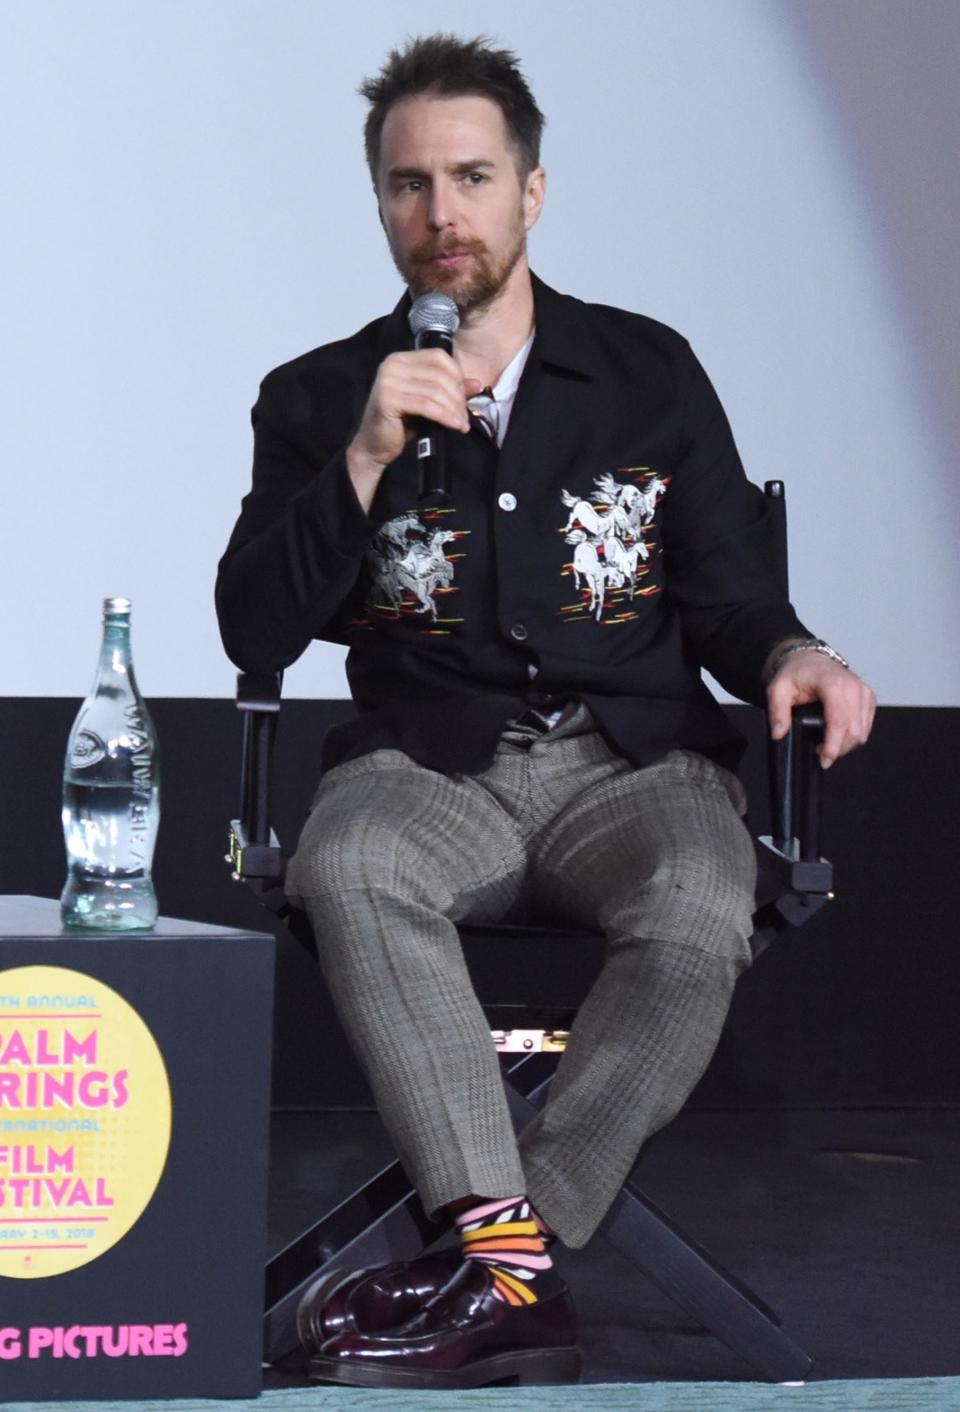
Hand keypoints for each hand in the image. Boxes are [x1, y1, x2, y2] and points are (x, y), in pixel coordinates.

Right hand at [346, 350, 481, 510]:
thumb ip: (450, 389)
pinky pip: (426, 405)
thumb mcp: (428, 402)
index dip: (457, 375)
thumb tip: (477, 383)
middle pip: (439, 374)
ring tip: (461, 424)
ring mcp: (388, 380)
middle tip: (465, 416)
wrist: (374, 446)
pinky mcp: (388, 399)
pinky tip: (454, 426)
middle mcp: (392, 364)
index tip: (465, 397)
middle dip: (457, 396)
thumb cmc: (400, 424)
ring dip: (453, 409)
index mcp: (401, 359)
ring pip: (435, 390)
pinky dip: (445, 416)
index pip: (438, 356)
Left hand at [767, 650, 875, 768]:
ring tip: (828, 744)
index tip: (824, 759)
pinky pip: (866, 726)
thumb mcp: (777, 689)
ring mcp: (864, 692)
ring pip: (862, 732)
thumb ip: (777, 712)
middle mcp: (854, 687)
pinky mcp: (869, 698)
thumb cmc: (796, 673)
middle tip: (821, 754)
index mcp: (833, 684)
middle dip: (839, 749)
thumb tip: (778, 734)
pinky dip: (853, 736)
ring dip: (846, 744)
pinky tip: (838, 734)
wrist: (810, 659)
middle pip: (854, 731)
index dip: (833, 746)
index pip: (839, 722)